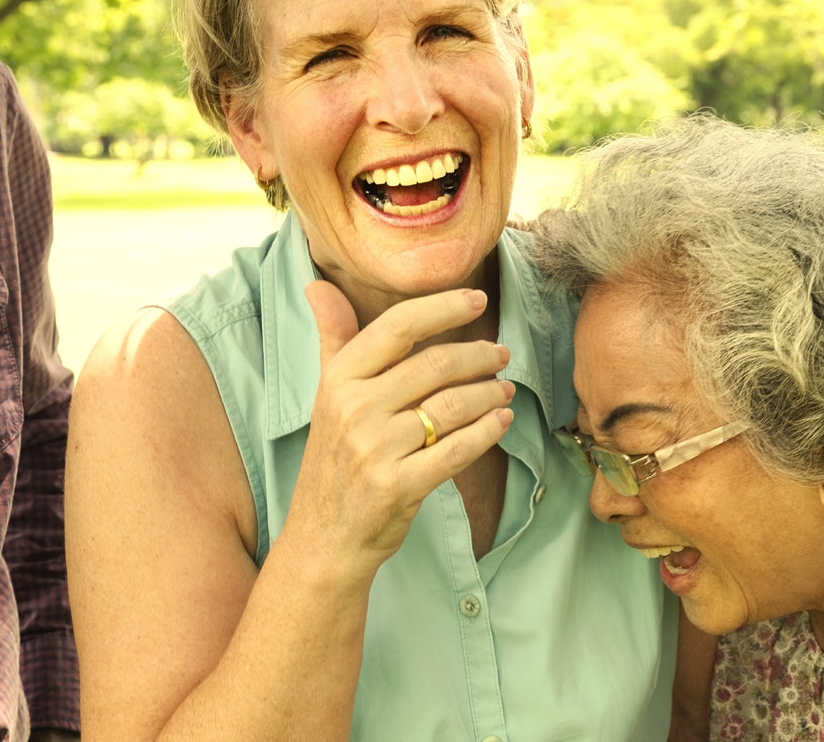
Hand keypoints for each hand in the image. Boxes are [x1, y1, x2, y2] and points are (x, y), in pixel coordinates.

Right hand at [276, 281, 515, 572]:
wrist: (322, 539)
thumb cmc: (333, 460)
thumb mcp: (326, 395)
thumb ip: (333, 338)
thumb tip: (318, 284)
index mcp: (338, 380)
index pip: (398, 327)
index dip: (444, 308)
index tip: (478, 299)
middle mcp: (354, 409)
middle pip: (435, 365)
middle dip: (479, 356)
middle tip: (502, 354)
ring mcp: (375, 450)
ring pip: (453, 406)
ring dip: (490, 393)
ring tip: (505, 390)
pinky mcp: (398, 486)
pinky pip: (458, 449)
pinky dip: (487, 432)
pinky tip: (502, 422)